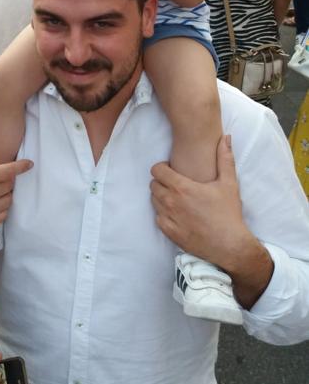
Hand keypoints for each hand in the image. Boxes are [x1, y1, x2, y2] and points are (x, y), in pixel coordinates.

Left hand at [150, 135, 250, 271]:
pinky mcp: (169, 232)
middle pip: (153, 184)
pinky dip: (163, 213)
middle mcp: (171, 202)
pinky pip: (157, 217)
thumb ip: (225, 158)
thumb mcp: (229, 184)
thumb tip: (226, 137)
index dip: (163, 168)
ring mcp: (169, 218)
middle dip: (162, 182)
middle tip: (176, 184)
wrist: (230, 245)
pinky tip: (177, 213)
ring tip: (177, 198)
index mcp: (182, 187)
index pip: (156, 170)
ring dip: (162, 197)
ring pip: (154, 200)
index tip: (173, 170)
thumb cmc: (229, 213)